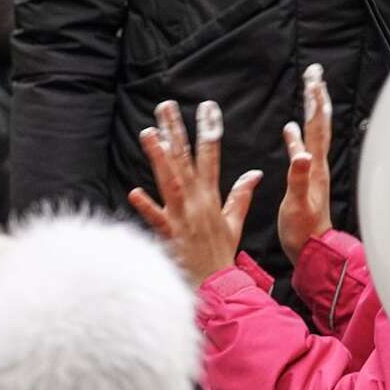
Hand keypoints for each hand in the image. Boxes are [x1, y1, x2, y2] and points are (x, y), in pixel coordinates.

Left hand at [126, 99, 261, 287]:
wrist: (217, 283)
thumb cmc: (221, 252)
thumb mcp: (234, 221)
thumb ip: (241, 195)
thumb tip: (255, 173)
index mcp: (210, 196)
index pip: (210, 156)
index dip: (209, 130)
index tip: (207, 108)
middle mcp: (196, 202)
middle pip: (185, 160)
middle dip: (177, 131)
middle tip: (165, 106)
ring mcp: (182, 217)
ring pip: (170, 181)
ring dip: (159, 157)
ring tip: (148, 133)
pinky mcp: (170, 234)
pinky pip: (157, 218)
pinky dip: (147, 206)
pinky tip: (134, 191)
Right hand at [279, 64, 334, 265]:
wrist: (310, 248)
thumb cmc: (302, 230)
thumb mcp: (297, 205)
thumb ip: (298, 179)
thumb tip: (302, 153)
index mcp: (313, 168)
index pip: (316, 128)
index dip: (314, 104)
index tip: (312, 80)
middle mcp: (316, 165)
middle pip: (319, 124)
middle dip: (316, 98)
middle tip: (314, 75)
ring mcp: (312, 171)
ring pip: (313, 133)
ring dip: (310, 111)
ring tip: (308, 92)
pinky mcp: (304, 178)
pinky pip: (302, 148)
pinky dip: (297, 135)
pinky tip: (291, 129)